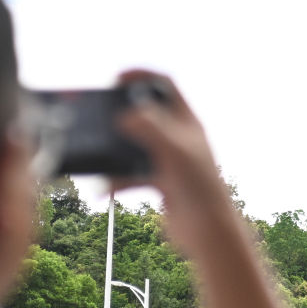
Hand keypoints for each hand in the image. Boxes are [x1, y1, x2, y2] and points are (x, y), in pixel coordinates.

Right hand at [112, 70, 234, 258]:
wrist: (208, 231)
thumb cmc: (199, 188)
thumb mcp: (174, 150)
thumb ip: (150, 127)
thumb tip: (125, 115)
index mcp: (187, 123)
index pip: (165, 86)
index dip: (142, 76)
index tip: (117, 78)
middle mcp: (178, 138)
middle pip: (146, 114)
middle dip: (122, 113)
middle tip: (100, 113)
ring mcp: (168, 159)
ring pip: (134, 146)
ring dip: (115, 150)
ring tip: (97, 153)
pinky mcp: (160, 182)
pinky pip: (132, 173)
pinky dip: (117, 178)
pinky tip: (105, 186)